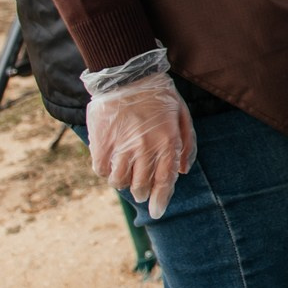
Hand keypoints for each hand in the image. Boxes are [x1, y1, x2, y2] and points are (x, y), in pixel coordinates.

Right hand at [87, 71, 196, 220]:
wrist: (128, 76)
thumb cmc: (159, 96)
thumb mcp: (182, 116)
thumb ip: (186, 145)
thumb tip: (183, 172)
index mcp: (167, 143)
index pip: (164, 181)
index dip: (160, 200)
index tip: (156, 212)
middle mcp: (145, 149)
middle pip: (140, 186)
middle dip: (141, 191)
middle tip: (141, 186)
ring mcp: (121, 147)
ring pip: (119, 182)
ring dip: (123, 182)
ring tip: (125, 172)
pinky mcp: (101, 144)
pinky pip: (101, 170)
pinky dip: (106, 171)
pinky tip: (111, 162)